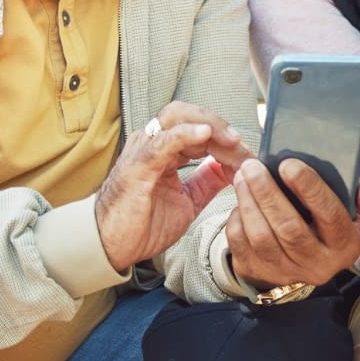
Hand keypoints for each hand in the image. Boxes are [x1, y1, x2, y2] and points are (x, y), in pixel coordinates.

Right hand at [94, 102, 254, 271]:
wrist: (112, 246)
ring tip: (230, 139)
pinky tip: (205, 134)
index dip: (225, 137)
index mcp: (164, 150)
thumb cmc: (141, 224)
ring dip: (209, 125)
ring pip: (177, 118)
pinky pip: (163, 141)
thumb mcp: (186, 201)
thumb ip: (206, 181)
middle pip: (189, 114)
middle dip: (220, 125)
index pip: (198, 128)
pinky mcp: (138, 165)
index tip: (247, 155)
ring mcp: (144, 150)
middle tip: (242, 145)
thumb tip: (230, 168)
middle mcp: (153, 143)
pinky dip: (186, 133)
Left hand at [224, 157, 359, 289]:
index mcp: (344, 245)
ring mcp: (286, 272)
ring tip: (243, 176)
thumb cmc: (328, 222)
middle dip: (268, 193)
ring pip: (262, 237)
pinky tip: (239, 199)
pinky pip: (241, 244)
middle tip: (254, 166)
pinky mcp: (258, 273)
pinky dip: (237, 218)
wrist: (305, 258)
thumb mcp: (354, 208)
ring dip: (248, 202)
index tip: (288, 164)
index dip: (309, 188)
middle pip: (289, 228)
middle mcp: (317, 265)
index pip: (329, 215)